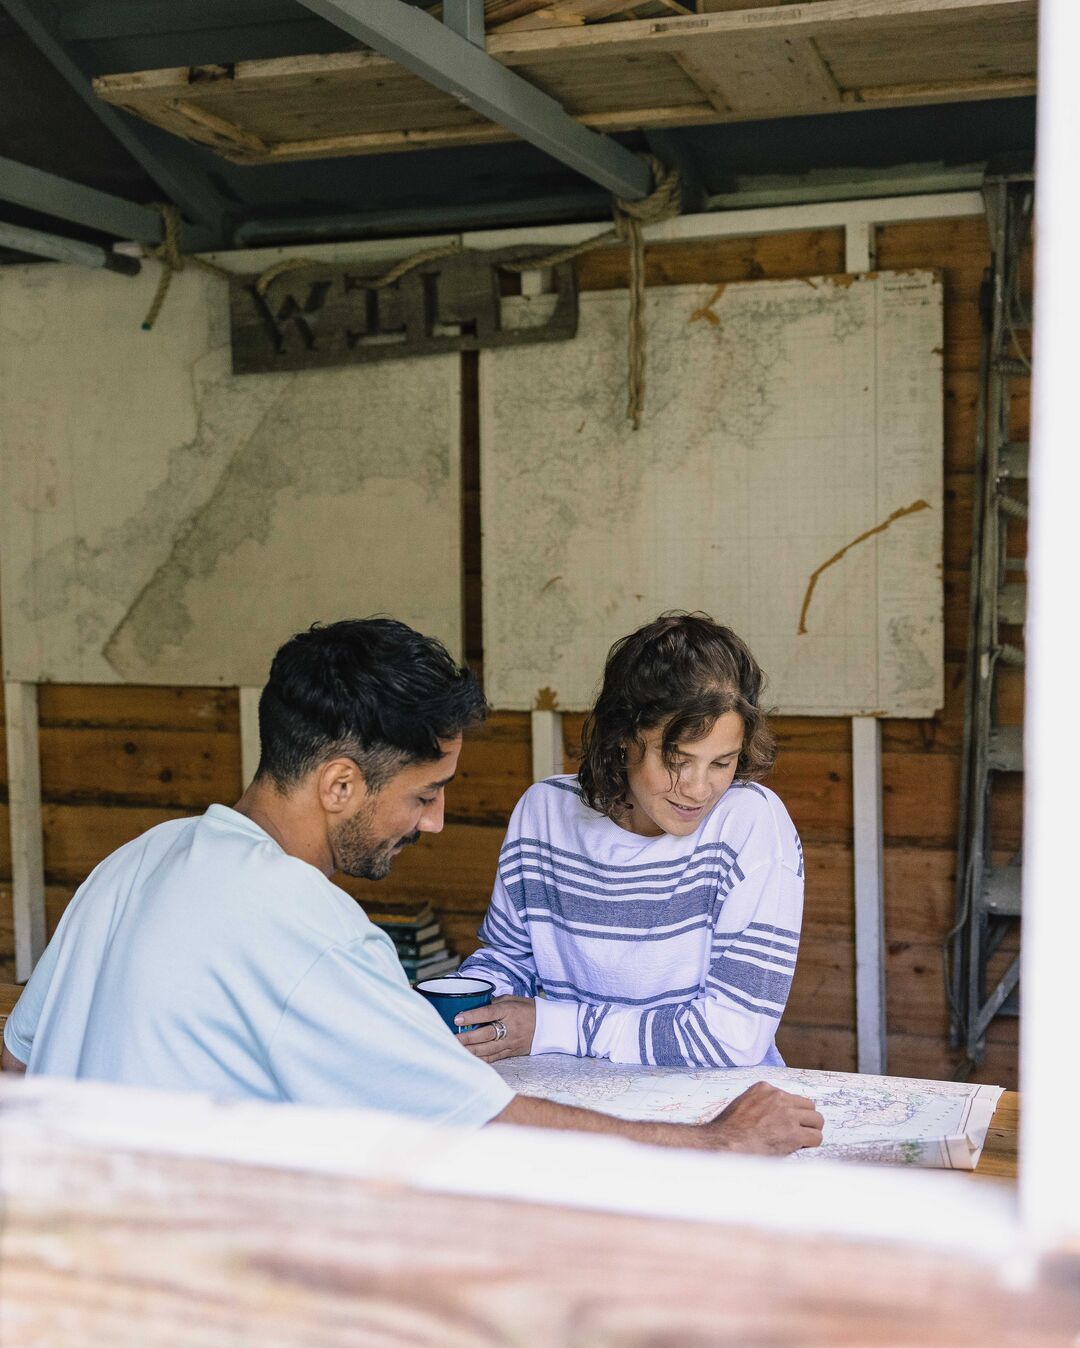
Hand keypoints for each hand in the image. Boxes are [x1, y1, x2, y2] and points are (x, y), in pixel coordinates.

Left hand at [456, 996, 535, 1060]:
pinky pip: (493, 1058)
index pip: (488, 1014)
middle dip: (466, 1037)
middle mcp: (509, 1028)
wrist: (549, 1026)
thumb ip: (495, 1002)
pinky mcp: (511, 1053)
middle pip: (485, 1035)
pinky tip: (469, 1058)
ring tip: (455, 1048)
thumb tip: (477, 1005)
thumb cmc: (529, 1009)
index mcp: (509, 1011)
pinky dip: (480, 1059)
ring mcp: (510, 1042)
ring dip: (469, 1050)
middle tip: (450, 1038)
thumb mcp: (513, 999)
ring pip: (487, 1049)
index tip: (457, 1018)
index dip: (471, 1016)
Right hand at [704, 1081, 823, 1155]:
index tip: (785, 1122)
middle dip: (805, 1119)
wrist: (725, 1144)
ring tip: (801, 1140)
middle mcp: (779, 1097)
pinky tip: (799, 1148)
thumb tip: (774, 1115)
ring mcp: (788, 1115)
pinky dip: (811, 1144)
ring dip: (811, 1130)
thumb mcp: (743, 1104)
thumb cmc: (729, 1130)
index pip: (791, 1097)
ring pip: (817, 1120)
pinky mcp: (793, 1134)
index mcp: (765, 1088)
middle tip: (798, 1131)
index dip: (791, 1112)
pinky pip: (816, 1137)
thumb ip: (761, 1103)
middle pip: (809, 1106)